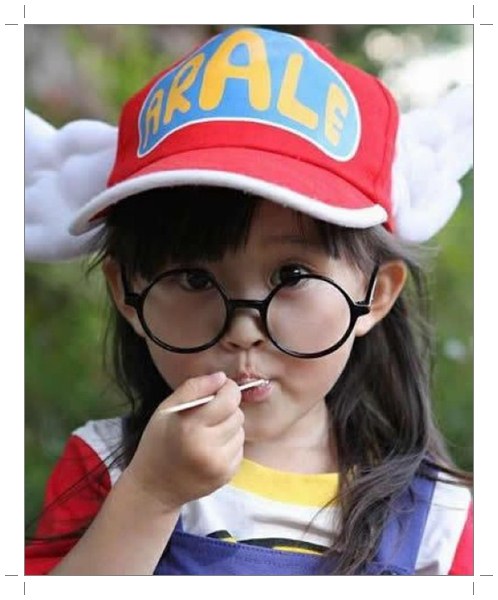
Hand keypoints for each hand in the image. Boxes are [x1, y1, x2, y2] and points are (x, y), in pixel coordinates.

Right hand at [124, 372, 243, 511]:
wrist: (154, 488)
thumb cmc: (157, 443)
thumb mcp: (166, 409)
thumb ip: (194, 388)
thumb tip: (222, 377)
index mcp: (191, 428)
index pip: (229, 399)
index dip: (228, 389)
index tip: (219, 388)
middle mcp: (208, 448)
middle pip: (237, 414)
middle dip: (227, 409)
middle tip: (208, 415)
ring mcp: (219, 465)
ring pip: (241, 431)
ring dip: (228, 427)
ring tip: (207, 433)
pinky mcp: (227, 476)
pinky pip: (239, 449)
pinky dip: (229, 444)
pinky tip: (210, 449)